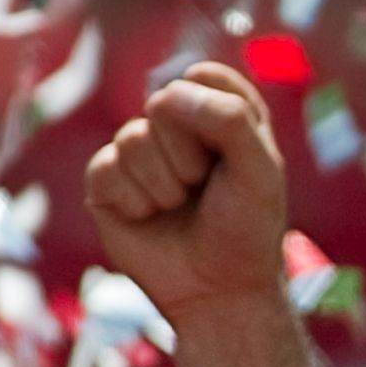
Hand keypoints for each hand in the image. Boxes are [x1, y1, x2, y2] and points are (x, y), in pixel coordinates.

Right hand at [84, 62, 292, 325]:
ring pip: (132, 138)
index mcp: (220, 112)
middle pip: (163, 103)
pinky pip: (105, 167)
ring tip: (179, 207)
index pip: (202, 77)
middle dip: (189, 155)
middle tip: (204, 189)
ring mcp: (139, 152)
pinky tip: (149, 218)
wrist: (218, 290)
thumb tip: (166, 95)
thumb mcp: (260, 169)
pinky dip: (134, 200)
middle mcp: (177, 126)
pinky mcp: (107, 182)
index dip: (217, 115)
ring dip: (163, 184)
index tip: (234, 156)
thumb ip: (229, 119)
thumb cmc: (245, 227)